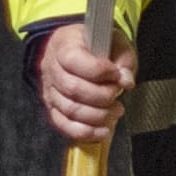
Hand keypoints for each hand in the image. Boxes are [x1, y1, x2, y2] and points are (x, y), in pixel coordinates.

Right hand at [34, 22, 124, 146]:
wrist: (78, 48)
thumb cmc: (98, 45)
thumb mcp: (116, 43)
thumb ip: (123, 60)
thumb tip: (125, 81)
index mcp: (64, 45)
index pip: (74, 60)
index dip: (99, 71)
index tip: (116, 74)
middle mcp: (52, 68)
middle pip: (73, 89)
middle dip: (102, 96)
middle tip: (117, 94)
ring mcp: (50, 90)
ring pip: (70, 110)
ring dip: (98, 116)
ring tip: (116, 110)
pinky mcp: (53, 108)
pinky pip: (64, 125)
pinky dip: (86, 132)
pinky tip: (103, 130)